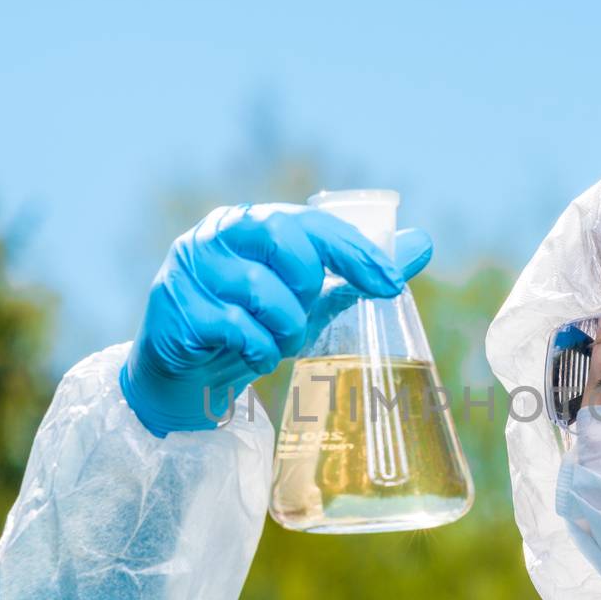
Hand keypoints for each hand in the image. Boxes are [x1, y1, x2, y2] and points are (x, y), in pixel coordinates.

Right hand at [120, 203, 432, 434]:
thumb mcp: (309, 299)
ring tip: (277, 343)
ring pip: (263, 291)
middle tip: (305, 312)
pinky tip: (252, 355)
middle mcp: (216, 234)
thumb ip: (356, 272)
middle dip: (309, 285)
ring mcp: (190, 269)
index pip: (310, 221)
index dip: (355, 251)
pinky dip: (258, 351)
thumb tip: (423, 242)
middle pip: (283, 238)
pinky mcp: (177, 309)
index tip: (391, 283)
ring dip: (285, 329)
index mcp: (249, 221)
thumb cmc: (252, 326)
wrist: (189, 378)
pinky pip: (238, 329)